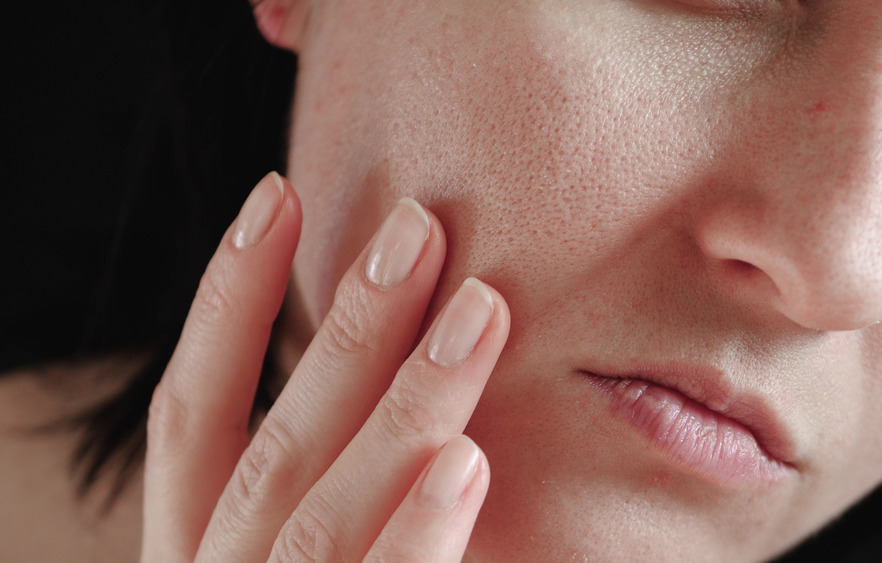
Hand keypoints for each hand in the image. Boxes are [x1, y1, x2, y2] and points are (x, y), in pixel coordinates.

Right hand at [140, 172, 509, 561]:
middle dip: (348, 330)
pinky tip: (468, 460)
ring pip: (324, 514)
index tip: (276, 194)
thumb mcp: (307, 543)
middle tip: (419, 226)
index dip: (226, 298)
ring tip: (479, 309)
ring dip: (405, 404)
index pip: (191, 414)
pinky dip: (418, 530)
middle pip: (277, 449)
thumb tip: (389, 352)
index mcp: (197, 548)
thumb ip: (328, 482)